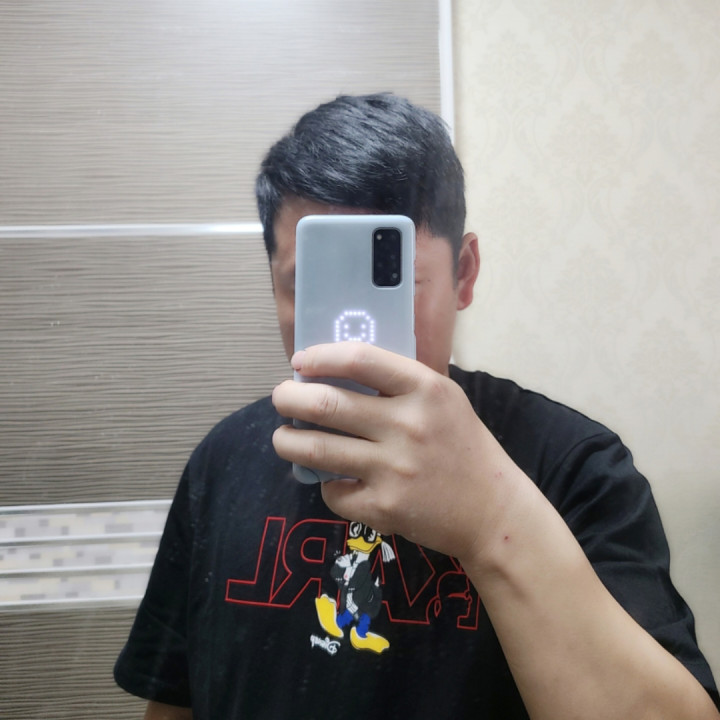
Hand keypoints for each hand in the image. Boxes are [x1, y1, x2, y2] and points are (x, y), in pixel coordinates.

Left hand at [271, 342, 524, 560]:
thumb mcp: (442, 400)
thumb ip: (398, 383)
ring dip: (286, 441)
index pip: (359, 358)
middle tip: (281, 398)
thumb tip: (333, 371)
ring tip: (283, 437)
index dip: (320, 356)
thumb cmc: (462, 446)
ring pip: (315, 449)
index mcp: (424, 389)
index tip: (300, 361)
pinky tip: (331, 478)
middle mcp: (407, 425)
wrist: (492, 510)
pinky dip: (325, 484)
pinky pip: (333, 491)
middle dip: (288, 398)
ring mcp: (393, 469)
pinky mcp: (384, 507)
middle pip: (325, 404)